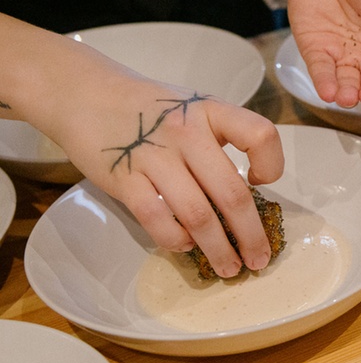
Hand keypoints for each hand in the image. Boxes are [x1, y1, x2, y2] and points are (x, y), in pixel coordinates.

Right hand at [20, 35, 285, 278]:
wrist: (86, 95)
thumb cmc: (151, 108)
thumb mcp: (194, 107)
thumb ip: (222, 136)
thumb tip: (250, 189)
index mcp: (211, 111)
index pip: (258, 135)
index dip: (272, 163)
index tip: (264, 182)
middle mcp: (187, 132)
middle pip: (231, 192)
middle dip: (250, 234)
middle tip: (259, 259)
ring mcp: (154, 156)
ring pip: (198, 214)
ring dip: (218, 248)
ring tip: (230, 268)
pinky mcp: (124, 179)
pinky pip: (157, 220)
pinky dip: (176, 240)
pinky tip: (187, 247)